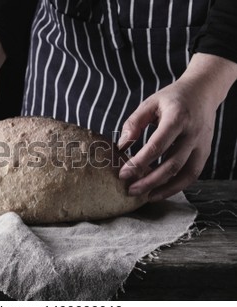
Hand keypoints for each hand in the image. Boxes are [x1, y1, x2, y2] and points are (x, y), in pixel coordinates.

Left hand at [118, 53, 236, 201]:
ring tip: (145, 196)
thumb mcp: (149, 103)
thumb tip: (121, 146)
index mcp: (177, 118)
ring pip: (185, 174)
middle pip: (171, 164)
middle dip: (149, 181)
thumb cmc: (172, 98)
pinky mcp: (205, 152)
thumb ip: (133, 123)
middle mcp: (192, 133)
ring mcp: (201, 144)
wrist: (203, 91)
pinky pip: (192, 174)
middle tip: (130, 190)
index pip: (156, 146)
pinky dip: (177, 186)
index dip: (138, 163)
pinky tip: (160, 191)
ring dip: (164, 189)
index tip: (123, 174)